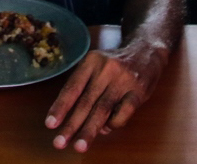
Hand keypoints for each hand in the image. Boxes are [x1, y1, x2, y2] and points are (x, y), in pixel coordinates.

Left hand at [46, 42, 166, 151]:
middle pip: (86, 102)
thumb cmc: (115, 63)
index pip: (72, 88)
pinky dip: (113, 124)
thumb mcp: (96, 65)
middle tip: (59, 143)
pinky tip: (105, 129)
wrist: (146, 49)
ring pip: (103, 110)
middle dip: (71, 125)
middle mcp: (106, 69)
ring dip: (89, 130)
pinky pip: (123, 113)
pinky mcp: (139, 91)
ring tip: (79, 146)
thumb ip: (86, 89)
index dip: (60, 107)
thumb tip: (80, 119)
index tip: (50, 124)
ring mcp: (124, 80)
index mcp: (91, 61)